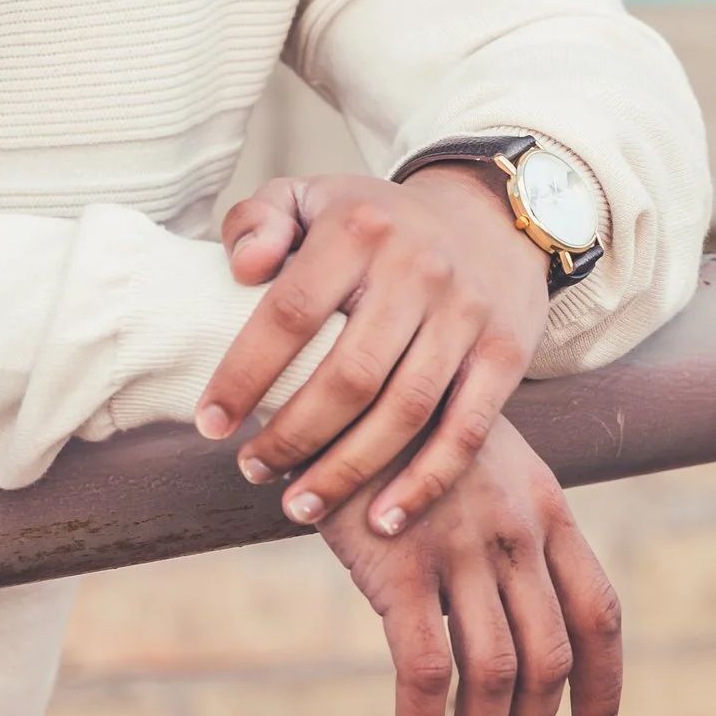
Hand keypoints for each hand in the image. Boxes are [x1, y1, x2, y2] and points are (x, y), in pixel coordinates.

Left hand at [194, 167, 548, 537]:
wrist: (486, 216)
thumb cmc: (372, 220)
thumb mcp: (308, 196)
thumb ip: (258, 220)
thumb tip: (243, 268)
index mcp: (357, 229)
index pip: (291, 312)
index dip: (245, 374)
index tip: (210, 424)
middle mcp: (417, 270)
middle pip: (349, 376)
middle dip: (293, 436)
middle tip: (252, 470)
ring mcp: (465, 314)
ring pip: (405, 412)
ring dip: (348, 471)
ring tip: (298, 505)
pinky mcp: (505, 353)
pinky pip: (466, 431)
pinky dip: (425, 482)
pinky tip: (383, 520)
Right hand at [321, 417, 621, 715]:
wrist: (341, 373)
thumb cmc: (403, 424)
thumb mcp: (482, 460)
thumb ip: (509, 527)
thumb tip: (509, 611)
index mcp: (546, 506)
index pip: (599, 612)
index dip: (605, 686)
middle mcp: (516, 531)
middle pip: (550, 658)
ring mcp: (461, 549)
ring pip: (495, 677)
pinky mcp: (400, 566)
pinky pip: (424, 673)